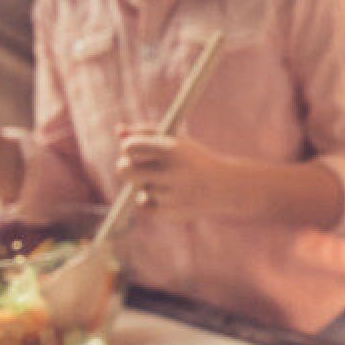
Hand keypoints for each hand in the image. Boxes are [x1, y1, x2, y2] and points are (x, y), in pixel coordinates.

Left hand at [115, 125, 239, 218]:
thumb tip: (118, 131)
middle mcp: (171, 172)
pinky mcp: (170, 212)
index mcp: (171, 150)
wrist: (225, 186)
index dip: (129, 148)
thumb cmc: (196, 159)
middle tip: (135, 167)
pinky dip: (149, 201)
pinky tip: (165, 196)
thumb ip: (146, 132)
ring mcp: (170, 194)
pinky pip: (143, 206)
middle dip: (126, 167)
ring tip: (168, 182)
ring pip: (137, 188)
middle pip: (124, 170)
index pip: (129, 147)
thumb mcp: (176, 140)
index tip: (135, 150)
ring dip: (147, 184)